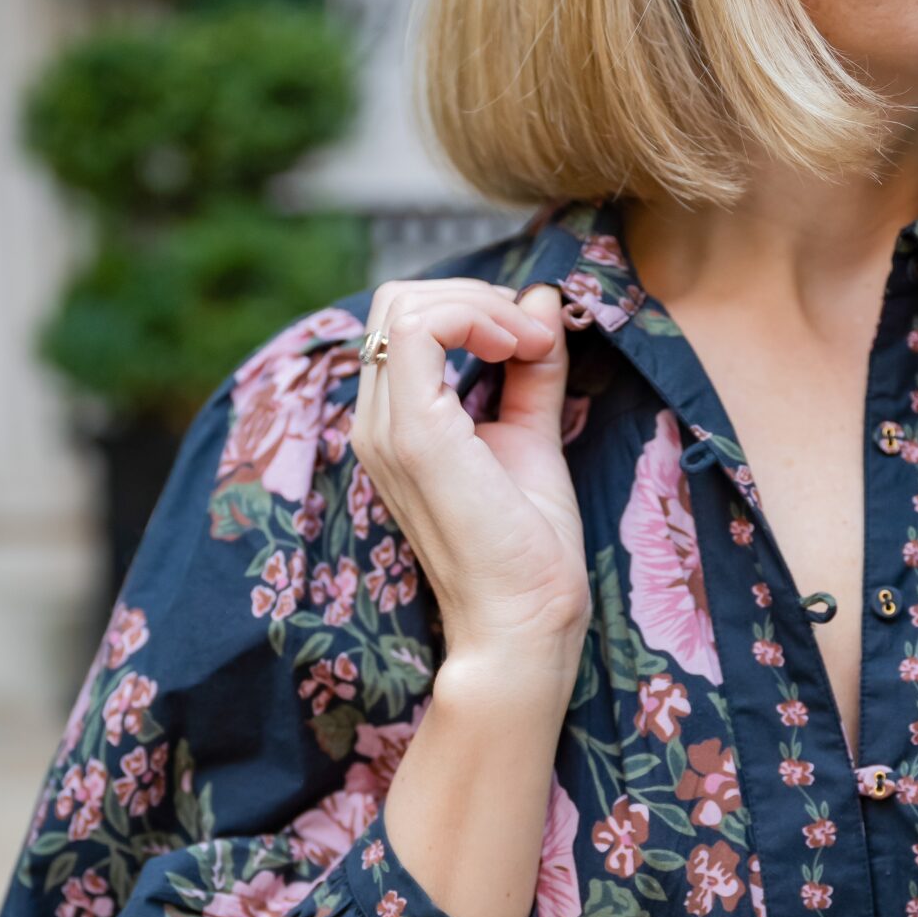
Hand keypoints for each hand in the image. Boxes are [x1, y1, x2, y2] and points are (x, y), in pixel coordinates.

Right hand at [349, 276, 590, 668]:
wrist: (523, 619)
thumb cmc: (526, 547)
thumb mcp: (531, 435)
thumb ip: (531, 369)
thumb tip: (541, 299)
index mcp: (395, 426)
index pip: (405, 321)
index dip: (474, 307)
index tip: (535, 342)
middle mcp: (376, 424)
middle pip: (397, 300)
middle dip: (476, 297)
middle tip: (534, 337)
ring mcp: (386, 429)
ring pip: (405, 304)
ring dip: (482, 305)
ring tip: (531, 345)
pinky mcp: (414, 435)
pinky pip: (421, 328)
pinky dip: (479, 318)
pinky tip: (519, 350)